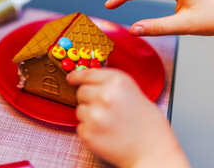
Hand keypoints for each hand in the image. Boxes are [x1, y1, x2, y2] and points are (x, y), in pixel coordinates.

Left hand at [67, 68, 189, 166]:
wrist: (153, 152)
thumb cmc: (148, 124)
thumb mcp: (133, 92)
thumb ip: (111, 84)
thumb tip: (88, 81)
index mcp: (117, 81)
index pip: (86, 74)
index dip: (77, 76)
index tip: (71, 78)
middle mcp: (104, 95)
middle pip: (81, 92)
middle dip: (89, 99)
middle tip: (105, 109)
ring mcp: (94, 115)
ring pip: (80, 110)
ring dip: (89, 116)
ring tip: (109, 123)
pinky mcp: (88, 133)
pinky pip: (80, 127)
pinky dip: (90, 130)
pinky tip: (106, 133)